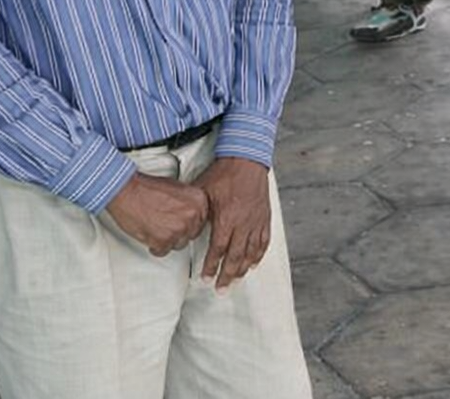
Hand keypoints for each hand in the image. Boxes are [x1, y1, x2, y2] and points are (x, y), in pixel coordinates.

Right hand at [105, 172, 209, 256]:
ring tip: (156, 227)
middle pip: (192, 234)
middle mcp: (192, 215)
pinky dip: (155, 246)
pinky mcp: (164, 241)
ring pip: (179, 244)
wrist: (127, 192)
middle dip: (179, 231)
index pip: (202, 220)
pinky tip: (150, 234)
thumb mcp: (177, 188)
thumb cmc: (147, 188)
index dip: (189, 222)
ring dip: (168, 240)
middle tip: (166, 224)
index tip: (181, 221)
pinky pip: (163, 251)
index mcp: (199, 200)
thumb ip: (188, 202)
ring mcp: (179, 229)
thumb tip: (190, 213)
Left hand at [195, 157, 271, 290]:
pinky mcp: (264, 216)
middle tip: (221, 290)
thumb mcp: (203, 191)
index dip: (211, 267)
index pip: (218, 250)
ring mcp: (256, 221)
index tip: (205, 279)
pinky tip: (254, 263)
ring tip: (236, 280)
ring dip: (243, 269)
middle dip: (227, 275)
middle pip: (236, 257)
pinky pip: (264, 240)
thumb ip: (197, 213)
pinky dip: (259, 254)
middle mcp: (243, 223)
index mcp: (226, 218)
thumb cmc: (223, 173)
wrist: (246, 159)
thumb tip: (186, 227)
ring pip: (251, 252)